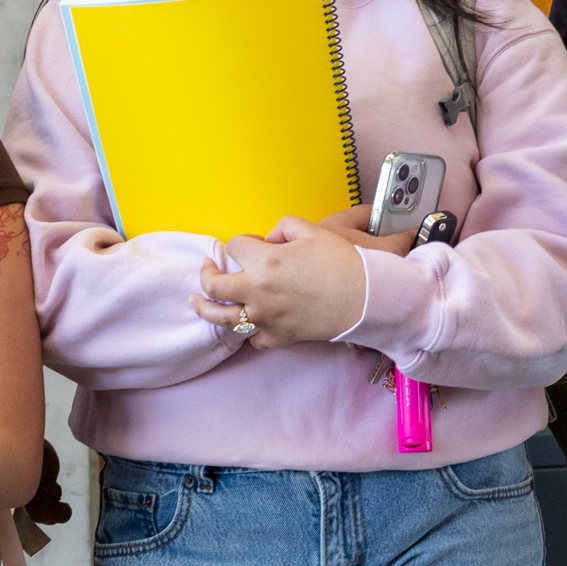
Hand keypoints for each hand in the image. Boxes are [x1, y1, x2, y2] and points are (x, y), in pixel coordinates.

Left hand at [194, 210, 405, 348]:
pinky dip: (247, 330)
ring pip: (220, 318)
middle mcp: (258, 292)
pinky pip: (251, 338)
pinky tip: (246, 322)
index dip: (243, 242)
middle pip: (213, 285)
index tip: (252, 243)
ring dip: (204, 308)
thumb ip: (283, 227)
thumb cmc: (344, 262)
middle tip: (207, 269)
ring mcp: (266, 318)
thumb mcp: (313, 230)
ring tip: (198, 301)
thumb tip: (269, 239)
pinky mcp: (278, 337)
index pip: (235, 246)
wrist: (369, 298)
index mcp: (265, 261)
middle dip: (206, 274)